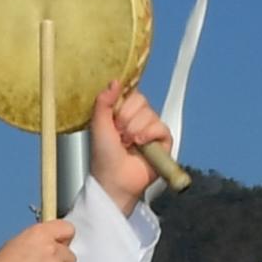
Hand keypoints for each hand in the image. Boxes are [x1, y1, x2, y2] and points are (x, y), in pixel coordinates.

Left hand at [86, 80, 170, 210]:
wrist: (115, 179)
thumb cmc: (104, 158)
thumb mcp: (98, 125)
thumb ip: (104, 102)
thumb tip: (114, 82)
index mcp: (122, 112)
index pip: (130, 92)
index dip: (123, 102)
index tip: (114, 116)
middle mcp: (137, 119)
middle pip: (141, 100)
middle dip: (127, 118)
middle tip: (119, 133)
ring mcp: (150, 129)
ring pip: (150, 114)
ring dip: (135, 129)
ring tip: (128, 143)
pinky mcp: (163, 141)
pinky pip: (161, 127)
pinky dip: (149, 135)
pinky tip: (141, 145)